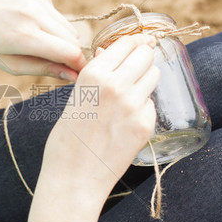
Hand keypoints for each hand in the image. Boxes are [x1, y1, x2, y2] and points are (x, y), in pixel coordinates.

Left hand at [0, 0, 85, 80]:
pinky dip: (54, 28)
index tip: (77, 76)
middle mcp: (36, 14)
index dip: (79, 66)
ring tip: (40, 48)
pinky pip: (60, 18)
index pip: (70, 52)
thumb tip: (72, 75)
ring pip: (70, 29)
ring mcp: (40, 1)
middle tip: (57, 67)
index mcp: (25, 36)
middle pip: (74, 41)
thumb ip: (42, 69)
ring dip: (64, 43)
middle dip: (72, 56)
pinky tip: (34, 29)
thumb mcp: (9, 64)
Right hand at [26, 34, 159, 221]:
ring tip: (131, 94)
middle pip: (146, 55)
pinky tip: (127, 121)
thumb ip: (95, 74)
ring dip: (146, 79)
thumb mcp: (74, 98)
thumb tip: (108, 53)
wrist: (73, 178)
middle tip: (136, 67)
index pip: (127, 43)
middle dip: (142, 58)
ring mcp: (134, 105)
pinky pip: (152, 104)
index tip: (139, 43)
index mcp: (93, 74)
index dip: (134, 43)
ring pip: (154, 75)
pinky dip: (143, 107)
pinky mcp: (145, 125)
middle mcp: (116, 84)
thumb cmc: (66, 139)